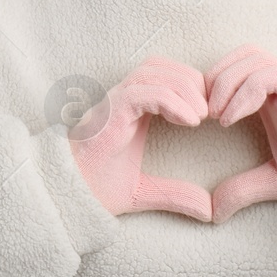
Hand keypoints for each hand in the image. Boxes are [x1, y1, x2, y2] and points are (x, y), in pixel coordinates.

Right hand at [67, 56, 212, 221]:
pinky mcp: (109, 113)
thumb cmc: (97, 188)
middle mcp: (122, 99)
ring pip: (154, 71)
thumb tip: (208, 210)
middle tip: (211, 111)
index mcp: (132, 109)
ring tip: (201, 117)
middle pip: (162, 65)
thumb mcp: (146, 192)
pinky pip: (143, 92)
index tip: (210, 112)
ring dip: (185, 89)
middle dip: (192, 81)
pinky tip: (189, 122)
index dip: (191, 84)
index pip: (164, 74)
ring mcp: (114, 103)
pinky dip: (171, 101)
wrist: (66, 197)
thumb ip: (176, 194)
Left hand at [204, 44, 276, 224]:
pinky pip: (264, 75)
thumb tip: (213, 212)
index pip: (234, 68)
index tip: (198, 118)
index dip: (213, 85)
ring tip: (214, 116)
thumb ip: (240, 189)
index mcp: (269, 95)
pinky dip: (243, 93)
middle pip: (239, 57)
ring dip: (225, 85)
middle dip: (215, 78)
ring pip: (249, 60)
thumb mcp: (269, 180)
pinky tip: (229, 119)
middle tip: (201, 113)